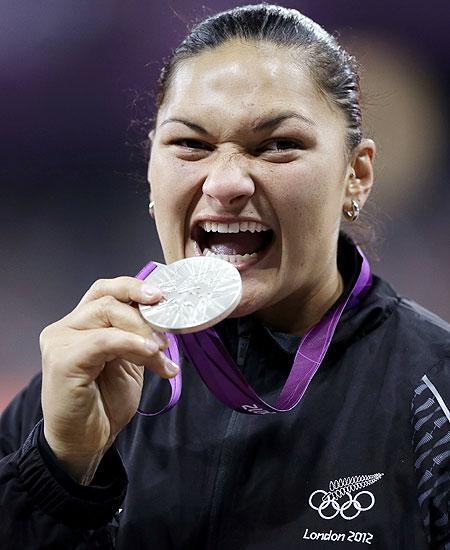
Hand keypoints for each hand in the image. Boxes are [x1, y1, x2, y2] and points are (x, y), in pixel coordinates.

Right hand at [39, 277, 176, 483]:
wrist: (87, 441)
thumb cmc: (105, 401)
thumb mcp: (129, 360)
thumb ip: (137, 336)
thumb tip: (165, 317)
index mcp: (82, 323)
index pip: (107, 290)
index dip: (135, 287)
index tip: (163, 296)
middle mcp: (66, 326)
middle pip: (108, 298)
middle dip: (144, 311)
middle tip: (168, 331)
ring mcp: (60, 341)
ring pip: (107, 313)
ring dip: (142, 331)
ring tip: (162, 351)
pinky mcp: (62, 360)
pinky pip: (104, 340)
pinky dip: (132, 343)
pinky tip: (151, 354)